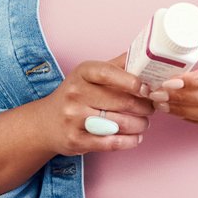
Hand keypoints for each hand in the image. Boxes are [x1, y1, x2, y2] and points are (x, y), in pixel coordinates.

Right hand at [48, 53, 168, 156]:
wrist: (45, 123)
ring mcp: (74, 118)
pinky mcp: (75, 140)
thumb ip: (117, 65)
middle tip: (152, 108)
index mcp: (82, 73)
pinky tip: (136, 138)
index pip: (108, 73)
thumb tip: (146, 55)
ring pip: (119, 124)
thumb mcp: (90, 75)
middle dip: (144, 107)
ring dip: (140, 125)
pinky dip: (129, 141)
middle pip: (120, 101)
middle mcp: (75, 93)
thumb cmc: (76, 95)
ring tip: (145, 123)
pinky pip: (110, 142)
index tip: (147, 88)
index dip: (132, 81)